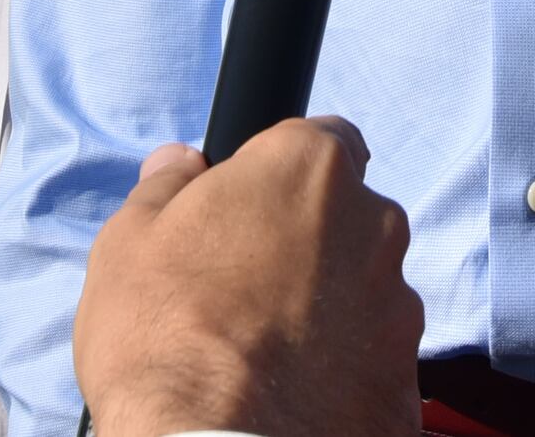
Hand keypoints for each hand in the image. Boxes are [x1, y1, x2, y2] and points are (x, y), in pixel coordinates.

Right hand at [75, 118, 421, 436]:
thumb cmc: (165, 342)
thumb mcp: (128, 243)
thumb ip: (165, 187)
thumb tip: (180, 163)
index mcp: (309, 170)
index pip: (323, 139)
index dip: (283, 175)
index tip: (252, 210)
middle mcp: (372, 226)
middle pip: (346, 219)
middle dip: (309, 244)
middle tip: (246, 290)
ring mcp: (398, 308)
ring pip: (364, 292)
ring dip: (330, 312)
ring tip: (266, 355)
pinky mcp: (406, 383)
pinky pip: (373, 363)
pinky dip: (343, 375)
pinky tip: (293, 396)